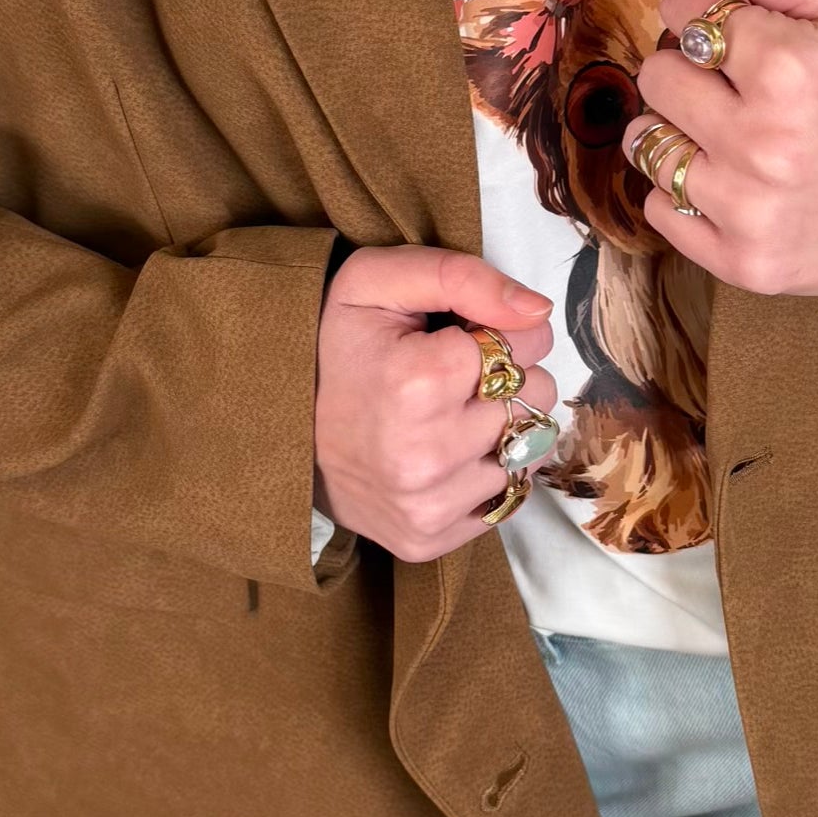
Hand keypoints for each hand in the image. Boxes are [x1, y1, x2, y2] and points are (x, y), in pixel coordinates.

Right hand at [314, 247, 557, 563]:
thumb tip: (538, 309)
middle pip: (534, 395)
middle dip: (507, 376)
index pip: (524, 342)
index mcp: (417, 382)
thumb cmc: (335, 347)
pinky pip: (511, 496)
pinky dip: (489, 470)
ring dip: (503, 425)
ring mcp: (427, 505)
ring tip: (450, 415)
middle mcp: (426, 454)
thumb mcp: (377, 281)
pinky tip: (448, 454)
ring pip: (529, 448)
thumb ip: (462, 277)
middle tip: (454, 376)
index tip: (460, 336)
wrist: (279, 430)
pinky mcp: (429, 538)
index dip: (500, 329)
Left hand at [623, 0, 817, 294]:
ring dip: (680, 132)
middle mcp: (763, 143)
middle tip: (744, 90)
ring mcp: (750, 210)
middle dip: (692, 73)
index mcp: (787, 67)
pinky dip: (685, 193)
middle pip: (656, 77)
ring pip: (645, 144)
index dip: (714, 21)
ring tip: (736, 135)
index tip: (751, 41)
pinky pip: (657, 209)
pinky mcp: (742, 263)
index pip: (683, 14)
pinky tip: (736, 182)